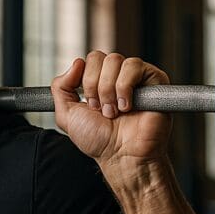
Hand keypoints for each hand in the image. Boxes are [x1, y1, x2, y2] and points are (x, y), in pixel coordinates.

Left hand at [51, 52, 171, 165]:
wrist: (121, 156)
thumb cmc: (99, 140)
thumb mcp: (67, 114)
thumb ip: (60, 87)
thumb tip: (77, 62)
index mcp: (100, 80)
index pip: (90, 59)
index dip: (86, 81)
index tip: (90, 105)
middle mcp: (118, 76)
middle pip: (100, 57)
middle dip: (95, 87)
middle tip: (102, 110)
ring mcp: (137, 77)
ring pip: (115, 60)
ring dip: (109, 90)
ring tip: (115, 111)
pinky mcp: (154, 80)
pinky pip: (134, 66)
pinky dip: (125, 88)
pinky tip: (128, 106)